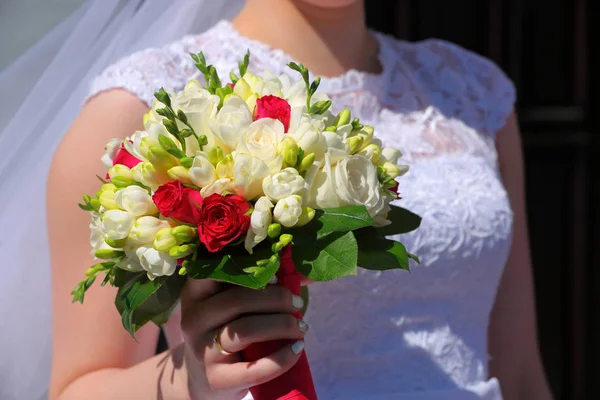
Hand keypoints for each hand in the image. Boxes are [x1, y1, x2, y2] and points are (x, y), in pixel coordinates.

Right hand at [180, 279, 308, 399]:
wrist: (204, 378)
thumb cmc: (226, 331)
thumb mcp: (231, 306)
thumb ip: (259, 284)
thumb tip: (307, 273)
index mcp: (196, 294)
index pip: (216, 272)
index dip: (249, 270)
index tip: (276, 276)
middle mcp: (193, 319)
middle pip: (238, 300)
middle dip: (277, 299)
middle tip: (297, 303)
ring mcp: (202, 351)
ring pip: (246, 330)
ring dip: (282, 325)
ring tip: (301, 327)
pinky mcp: (217, 379)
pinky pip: (255, 368)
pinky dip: (282, 358)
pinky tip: (297, 349)